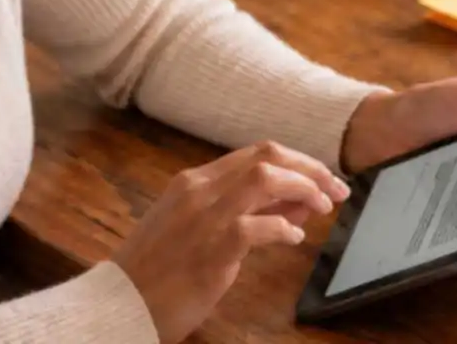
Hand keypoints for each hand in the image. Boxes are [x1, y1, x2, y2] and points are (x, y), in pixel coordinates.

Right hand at [113, 140, 349, 343]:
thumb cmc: (158, 270)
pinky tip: (295, 238)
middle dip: (309, 167)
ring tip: (324, 205)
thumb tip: (298, 202)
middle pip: (267, 156)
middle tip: (336, 187)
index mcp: (193, 181)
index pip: (256, 153)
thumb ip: (246, 212)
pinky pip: (259, 226)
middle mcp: (199, 189)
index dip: (296, 162)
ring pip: (266, 178)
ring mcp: (204, 216)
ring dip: (303, 188)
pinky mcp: (212, 248)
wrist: (119, 303)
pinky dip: (284, 228)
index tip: (320, 177)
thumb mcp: (197, 230)